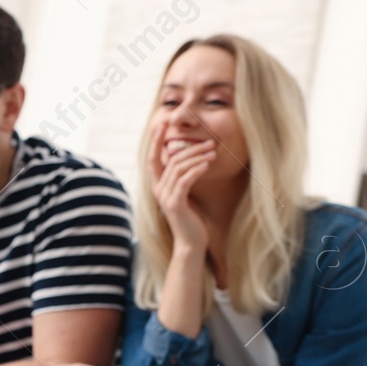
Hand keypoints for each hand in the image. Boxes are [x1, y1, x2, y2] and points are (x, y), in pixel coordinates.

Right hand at [148, 129, 214, 253]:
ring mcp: (165, 198)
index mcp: (158, 186)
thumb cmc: (192, 217)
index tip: (161, 124)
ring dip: (197, 157)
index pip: (153, 159)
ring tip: (213, 152)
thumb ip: (184, 177)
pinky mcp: (175, 204)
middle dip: (189, 148)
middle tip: (209, 142)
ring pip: (178, 169)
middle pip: (170, 161)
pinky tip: (207, 164)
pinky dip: (196, 170)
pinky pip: (184, 181)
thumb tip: (192, 158)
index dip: (155, 141)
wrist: (191, 241)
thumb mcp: (186, 194)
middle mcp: (158, 190)